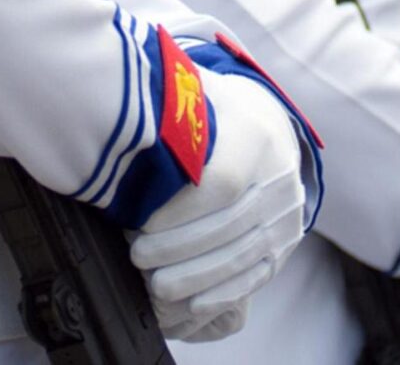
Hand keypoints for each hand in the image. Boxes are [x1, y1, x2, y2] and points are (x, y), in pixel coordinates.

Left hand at [128, 67, 308, 340]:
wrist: (267, 126)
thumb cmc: (213, 113)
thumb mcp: (192, 96)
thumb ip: (164, 108)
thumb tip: (112, 115)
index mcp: (256, 134)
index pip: (221, 180)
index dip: (180, 209)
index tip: (140, 223)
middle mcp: (280, 177)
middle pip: (230, 224)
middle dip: (179, 248)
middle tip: (137, 257)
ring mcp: (287, 215)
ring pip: (242, 256)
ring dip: (195, 277)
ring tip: (154, 285)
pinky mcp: (285, 244)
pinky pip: (255, 277)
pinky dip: (221, 293)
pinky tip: (191, 304)